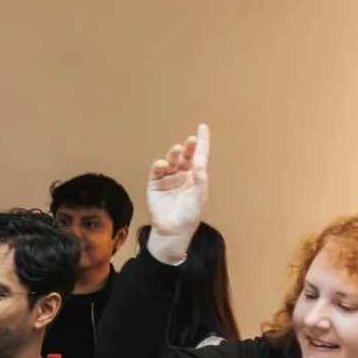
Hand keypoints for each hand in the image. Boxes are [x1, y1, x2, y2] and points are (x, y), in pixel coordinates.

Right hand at [145, 124, 209, 261]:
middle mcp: (182, 175)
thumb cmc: (189, 216)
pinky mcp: (155, 184)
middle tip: (191, 140)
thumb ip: (201, 182)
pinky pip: (157, 171)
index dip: (202, 142)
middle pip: (185, 156)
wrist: (172, 231)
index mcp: (195, 177)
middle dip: (188, 147)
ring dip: (174, 154)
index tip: (202, 127)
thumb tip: (199, 165)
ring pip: (171, 161)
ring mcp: (168, 179)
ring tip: (177, 150)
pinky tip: (163, 165)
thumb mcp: (200, 199)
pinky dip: (159, 166)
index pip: (199, 156)